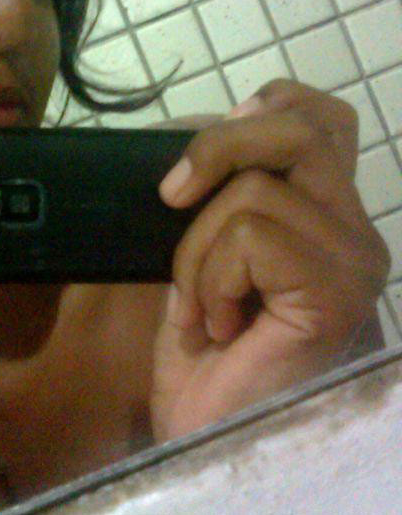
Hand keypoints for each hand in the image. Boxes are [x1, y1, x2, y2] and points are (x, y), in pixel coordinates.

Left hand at [150, 79, 390, 441]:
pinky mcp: (337, 293)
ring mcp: (354, 262)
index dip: (272, 102)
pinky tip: (220, 323)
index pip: (325, 120)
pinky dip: (209, 276)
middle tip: (171, 196)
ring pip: (252, 190)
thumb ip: (221, 191)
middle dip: (217, 148)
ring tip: (206, 303)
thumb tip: (205, 129)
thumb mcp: (203, 246)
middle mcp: (356, 233)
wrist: (206, 425)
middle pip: (300, 130)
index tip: (224, 121)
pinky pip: (248, 236)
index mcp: (327, 216)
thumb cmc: (202, 343)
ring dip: (197, 248)